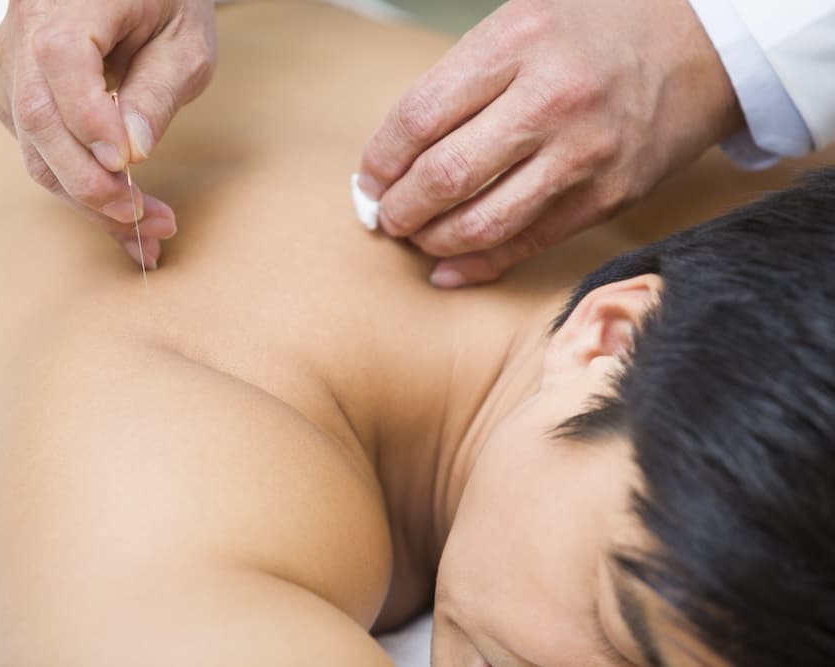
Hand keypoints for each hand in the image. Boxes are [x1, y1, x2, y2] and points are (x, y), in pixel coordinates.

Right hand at [0, 0, 216, 268]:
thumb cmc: (167, 5)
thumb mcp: (184, 44)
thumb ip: (156, 92)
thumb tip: (131, 153)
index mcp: (63, 4)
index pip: (60, 64)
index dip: (91, 123)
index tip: (132, 168)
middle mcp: (22, 32)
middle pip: (38, 119)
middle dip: (93, 184)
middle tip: (150, 222)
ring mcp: (10, 65)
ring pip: (35, 149)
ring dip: (90, 200)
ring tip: (146, 237)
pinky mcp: (14, 95)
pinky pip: (38, 152)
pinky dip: (78, 189)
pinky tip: (119, 217)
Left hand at [357, 0, 741, 286]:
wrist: (702, 46)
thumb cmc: (597, 30)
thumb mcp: (522, 22)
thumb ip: (462, 80)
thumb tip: (397, 151)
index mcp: (516, 42)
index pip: (419, 117)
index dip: (380, 160)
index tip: (369, 178)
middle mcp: (549, 99)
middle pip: (444, 176)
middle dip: (399, 208)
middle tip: (386, 215)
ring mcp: (583, 154)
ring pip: (482, 222)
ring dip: (433, 240)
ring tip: (416, 236)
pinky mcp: (607, 197)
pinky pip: (527, 244)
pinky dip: (478, 265)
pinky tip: (449, 268)